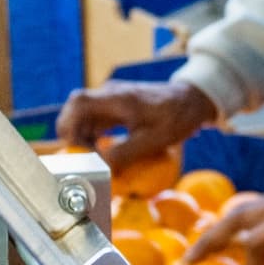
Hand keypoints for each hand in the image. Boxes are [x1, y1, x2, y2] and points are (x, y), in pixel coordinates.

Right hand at [56, 80, 216, 170]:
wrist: (193, 99)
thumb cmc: (177, 118)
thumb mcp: (153, 140)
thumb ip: (124, 154)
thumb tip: (99, 170)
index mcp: (116, 97)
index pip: (78, 104)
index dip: (70, 127)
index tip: (80, 151)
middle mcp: (109, 93)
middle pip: (75, 110)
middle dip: (73, 135)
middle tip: (85, 158)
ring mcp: (112, 98)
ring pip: (84, 116)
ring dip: (83, 137)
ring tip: (96, 159)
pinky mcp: (117, 104)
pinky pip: (96, 119)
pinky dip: (94, 135)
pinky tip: (104, 152)